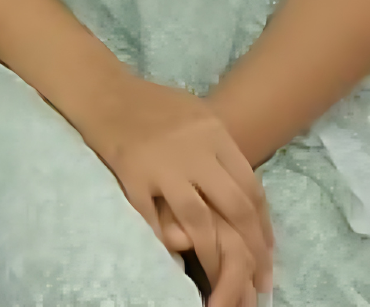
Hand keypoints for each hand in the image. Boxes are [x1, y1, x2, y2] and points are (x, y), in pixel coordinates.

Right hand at [76, 77, 272, 300]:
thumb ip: (219, 147)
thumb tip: (244, 187)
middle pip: (235, 207)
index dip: (264, 226)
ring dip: (215, 256)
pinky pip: (152, 218)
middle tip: (260, 278)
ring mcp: (161, 164)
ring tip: (223, 280)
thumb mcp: (195, 113)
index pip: (252, 188)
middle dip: (253, 248)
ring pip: (200, 220)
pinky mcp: (132, 175)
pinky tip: (177, 259)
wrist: (100, 90)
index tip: (268, 252)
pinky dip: (166, 242)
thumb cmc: (149, 101)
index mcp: (213, 133)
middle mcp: (193, 150)